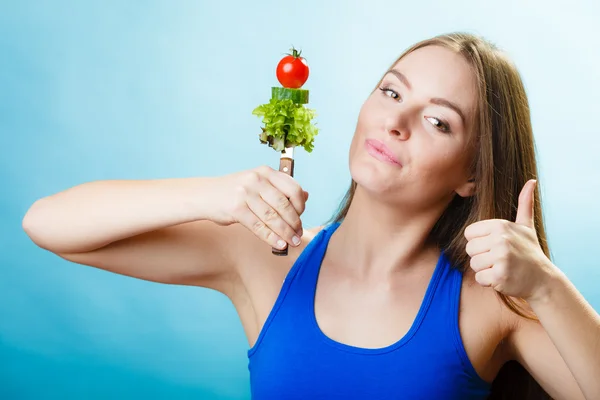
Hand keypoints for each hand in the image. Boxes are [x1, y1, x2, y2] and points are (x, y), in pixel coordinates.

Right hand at [213, 166, 308, 249]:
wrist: (206, 195)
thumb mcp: (259, 183)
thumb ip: (280, 188)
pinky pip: (259, 226)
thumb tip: (306, 196)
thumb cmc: (235, 191)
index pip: (293, 188)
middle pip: (284, 205)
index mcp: (266, 172)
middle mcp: (257, 179)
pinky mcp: (236, 208)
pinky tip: (279, 244)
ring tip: (292, 242)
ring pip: (273, 217)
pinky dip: (271, 238)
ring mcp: (246, 193)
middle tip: (298, 235)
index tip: (301, 217)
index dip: (301, 206)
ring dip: (285, 233)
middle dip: (294, 223)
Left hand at [464, 179, 556, 300]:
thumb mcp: (526, 226)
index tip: (496, 246)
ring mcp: (501, 258)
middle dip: (482, 256)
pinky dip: (489, 281)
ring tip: (502, 267)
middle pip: (469, 249)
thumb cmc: (529, 251)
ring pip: (473, 264)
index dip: (480, 242)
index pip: (469, 234)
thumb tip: (532, 180)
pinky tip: (503, 277)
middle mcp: (501, 239)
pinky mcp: (500, 275)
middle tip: (500, 259)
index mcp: (501, 225)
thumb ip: (525, 203)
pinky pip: (479, 278)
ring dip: (485, 269)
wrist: (543, 279)